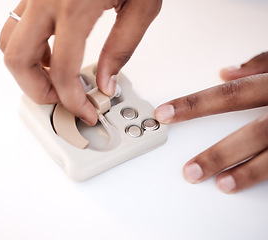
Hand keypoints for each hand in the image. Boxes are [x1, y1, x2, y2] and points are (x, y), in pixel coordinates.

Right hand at [0, 0, 161, 124]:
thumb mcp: (142, 5)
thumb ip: (121, 48)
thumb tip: (104, 82)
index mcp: (75, 6)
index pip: (62, 72)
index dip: (72, 100)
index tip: (85, 110)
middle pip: (17, 60)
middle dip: (36, 90)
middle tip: (59, 100)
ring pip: (8, 41)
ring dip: (27, 68)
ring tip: (56, 77)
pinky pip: (18, 25)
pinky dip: (30, 47)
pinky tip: (53, 51)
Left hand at [155, 52, 267, 192]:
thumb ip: (259, 66)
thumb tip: (226, 72)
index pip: (229, 95)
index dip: (194, 106)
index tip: (164, 115)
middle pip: (251, 131)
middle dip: (219, 152)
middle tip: (190, 170)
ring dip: (245, 171)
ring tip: (220, 183)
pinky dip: (261, 174)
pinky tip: (242, 183)